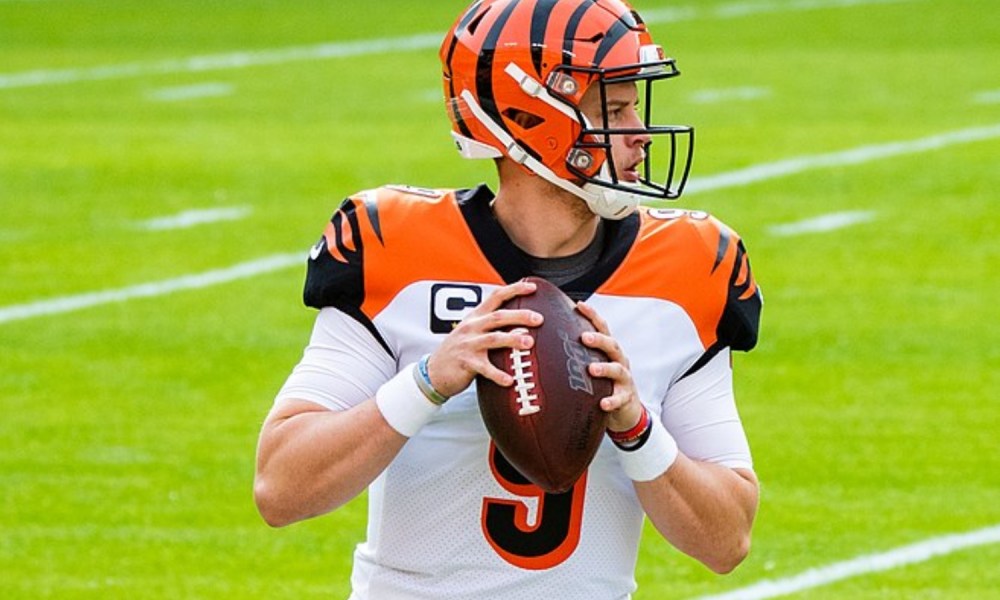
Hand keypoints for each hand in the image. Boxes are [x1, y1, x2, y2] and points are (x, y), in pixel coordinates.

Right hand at [425, 279, 542, 396]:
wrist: (434, 371)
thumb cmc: (458, 350)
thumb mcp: (472, 330)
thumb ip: (492, 324)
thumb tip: (522, 323)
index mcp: (476, 317)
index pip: (496, 296)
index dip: (514, 289)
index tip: (532, 288)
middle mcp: (472, 327)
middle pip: (498, 316)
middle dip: (520, 316)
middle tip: (538, 318)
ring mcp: (469, 344)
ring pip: (493, 339)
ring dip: (512, 339)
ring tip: (529, 343)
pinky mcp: (466, 363)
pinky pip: (485, 368)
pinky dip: (498, 374)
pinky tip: (509, 379)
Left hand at [576, 301, 644, 431]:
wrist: (626, 408)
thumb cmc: (604, 382)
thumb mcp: (593, 364)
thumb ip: (577, 353)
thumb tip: (546, 339)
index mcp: (608, 350)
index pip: (602, 328)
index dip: (592, 315)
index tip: (579, 305)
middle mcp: (618, 360)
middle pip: (611, 345)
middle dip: (599, 340)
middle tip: (584, 337)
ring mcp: (623, 378)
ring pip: (617, 369)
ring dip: (604, 368)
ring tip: (592, 369)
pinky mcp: (626, 397)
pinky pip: (620, 398)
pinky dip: (612, 400)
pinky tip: (603, 403)